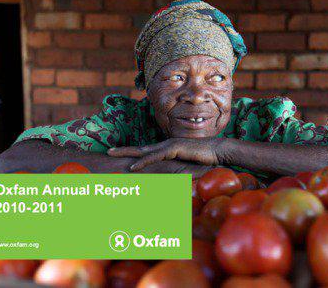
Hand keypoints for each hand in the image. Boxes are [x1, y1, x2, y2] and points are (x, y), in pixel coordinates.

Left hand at [107, 138, 224, 170]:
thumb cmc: (206, 160)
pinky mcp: (175, 149)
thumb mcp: (188, 166)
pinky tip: (132, 168)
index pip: (147, 151)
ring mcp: (170, 145)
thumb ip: (179, 172)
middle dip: (123, 149)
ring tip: (112, 153)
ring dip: (127, 153)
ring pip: (144, 150)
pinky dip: (143, 162)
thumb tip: (174, 181)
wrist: (219, 152)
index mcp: (168, 149)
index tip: (121, 155)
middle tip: (108, 151)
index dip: (133, 153)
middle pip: (141, 148)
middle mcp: (166, 145)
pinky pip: (155, 156)